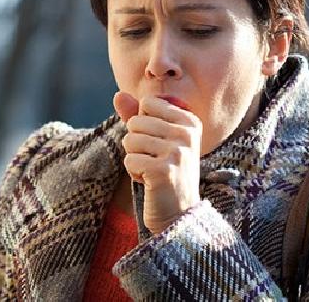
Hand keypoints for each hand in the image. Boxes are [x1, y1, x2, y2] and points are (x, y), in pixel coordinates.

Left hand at [114, 92, 202, 233]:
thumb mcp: (155, 139)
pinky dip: (134, 173)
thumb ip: (138, 116)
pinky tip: (150, 181)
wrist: (179, 213)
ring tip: (152, 170)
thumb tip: (118, 95)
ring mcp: (177, 152)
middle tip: (155, 161)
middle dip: (137, 143)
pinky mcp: (163, 171)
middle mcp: (187, 133)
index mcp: (190, 120)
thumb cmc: (166, 172)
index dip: (144, 124)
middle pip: (136, 121)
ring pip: (130, 140)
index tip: (160, 143)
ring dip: (135, 158)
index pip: (147, 103)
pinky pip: (129, 160)